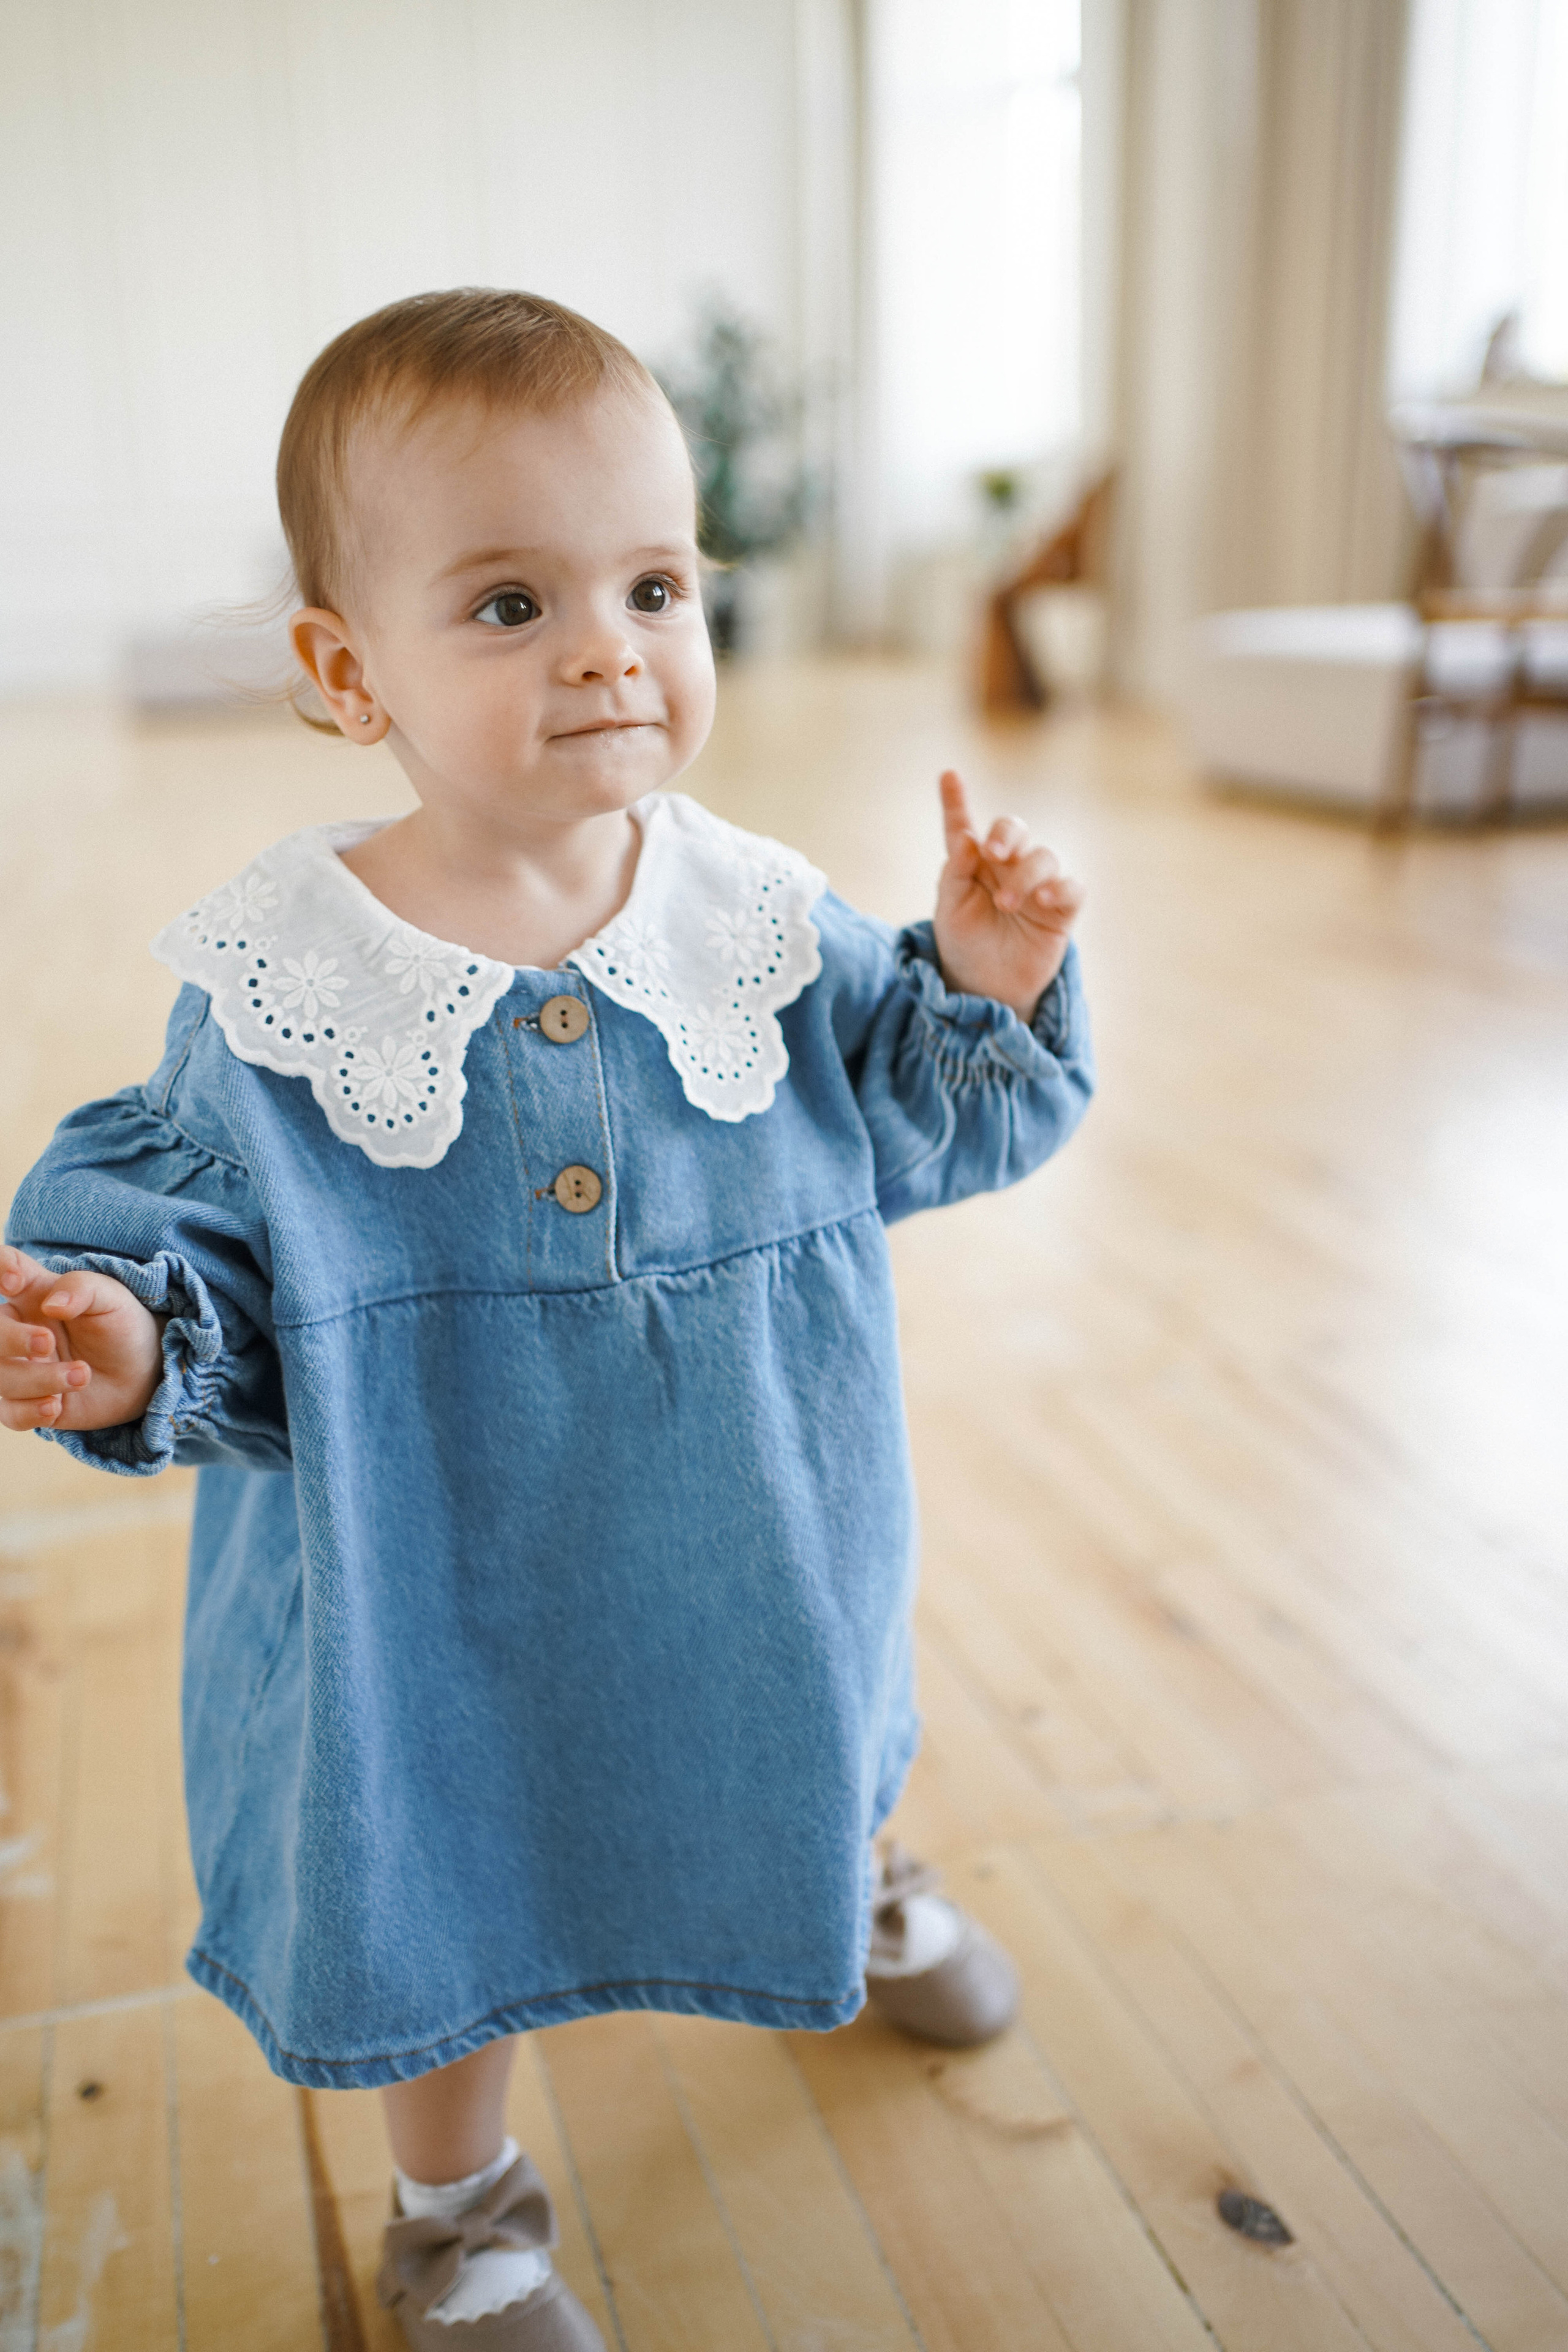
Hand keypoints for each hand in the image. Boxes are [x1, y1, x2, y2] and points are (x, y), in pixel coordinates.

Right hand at [0, 1245, 165, 1433]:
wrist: (142, 1371)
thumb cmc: (120, 1325)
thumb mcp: (110, 1298)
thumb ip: (80, 1289)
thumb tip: (51, 1305)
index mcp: (30, 1293)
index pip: (1, 1268)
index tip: (15, 1281)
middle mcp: (16, 1329)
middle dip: (10, 1339)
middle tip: (48, 1343)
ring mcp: (19, 1367)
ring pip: (0, 1376)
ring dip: (37, 1379)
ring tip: (82, 1374)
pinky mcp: (28, 1402)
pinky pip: (8, 1412)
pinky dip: (28, 1412)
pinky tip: (55, 1406)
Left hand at [932, 771, 1083, 1020]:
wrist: (987, 988)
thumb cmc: (965, 945)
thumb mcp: (950, 910)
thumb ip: (956, 873)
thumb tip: (969, 838)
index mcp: (973, 864)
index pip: (963, 827)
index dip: (955, 802)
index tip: (948, 776)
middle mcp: (1007, 867)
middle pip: (1014, 830)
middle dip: (1006, 834)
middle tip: (992, 854)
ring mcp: (1037, 885)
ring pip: (1044, 857)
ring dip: (1025, 876)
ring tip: (1007, 905)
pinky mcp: (1061, 909)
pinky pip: (1072, 888)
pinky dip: (1062, 888)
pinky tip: (1045, 899)